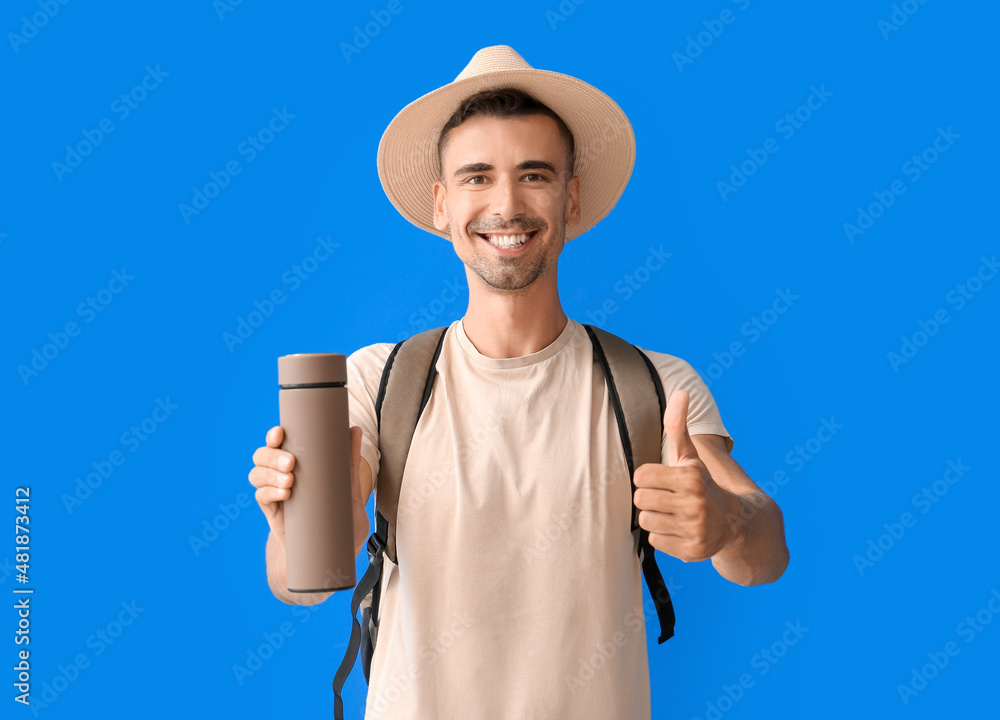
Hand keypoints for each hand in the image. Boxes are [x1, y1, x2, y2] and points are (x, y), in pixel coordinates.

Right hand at [249, 425, 365, 550]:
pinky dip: (269, 492)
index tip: (279, 433)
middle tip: (291, 463)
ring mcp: (275, 494)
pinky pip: (261, 497)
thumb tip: (354, 429)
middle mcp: (281, 475)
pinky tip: (285, 494)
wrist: (332, 552)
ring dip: (269, 474)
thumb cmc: (340, 517)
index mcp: (297, 463)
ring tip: (289, 481)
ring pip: (257, 474)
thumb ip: (350, 460)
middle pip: (261, 456)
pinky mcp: (273, 513)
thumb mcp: (349, 487)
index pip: (278, 444)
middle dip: (271, 456)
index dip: (273, 436)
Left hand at [633, 389, 737, 562]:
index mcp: (691, 477)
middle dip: (651, 498)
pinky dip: (663, 536)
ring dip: (656, 517)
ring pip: (645, 520)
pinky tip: (679, 530)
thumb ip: (678, 425)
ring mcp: (694, 529)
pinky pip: (655, 540)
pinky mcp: (691, 551)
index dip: (648, 478)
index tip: (663, 481)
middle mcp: (695, 503)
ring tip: (674, 514)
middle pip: (641, 499)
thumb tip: (682, 391)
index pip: (640, 476)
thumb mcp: (690, 456)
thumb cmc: (701, 484)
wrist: (735, 522)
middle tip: (669, 499)